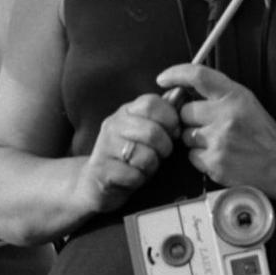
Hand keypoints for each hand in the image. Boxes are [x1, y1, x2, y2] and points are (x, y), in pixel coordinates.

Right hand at [74, 93, 180, 215]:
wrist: (94, 182)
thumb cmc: (128, 156)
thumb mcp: (143, 131)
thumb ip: (161, 114)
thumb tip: (180, 92)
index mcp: (125, 112)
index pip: (151, 103)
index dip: (170, 118)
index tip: (173, 132)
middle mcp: (112, 125)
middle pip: (152, 131)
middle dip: (165, 147)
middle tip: (161, 154)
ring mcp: (105, 147)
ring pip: (145, 155)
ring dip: (152, 166)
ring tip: (144, 167)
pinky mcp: (102, 171)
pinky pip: (135, 175)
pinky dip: (139, 180)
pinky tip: (132, 178)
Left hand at [156, 64, 275, 193]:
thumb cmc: (260, 130)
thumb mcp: (244, 101)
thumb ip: (217, 93)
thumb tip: (182, 88)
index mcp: (234, 96)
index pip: (198, 76)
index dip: (175, 74)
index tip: (163, 78)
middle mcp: (226, 116)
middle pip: (185, 111)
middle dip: (191, 118)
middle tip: (209, 124)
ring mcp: (219, 140)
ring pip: (185, 135)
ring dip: (195, 138)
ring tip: (217, 141)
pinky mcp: (215, 162)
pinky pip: (191, 155)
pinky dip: (200, 156)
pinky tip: (218, 155)